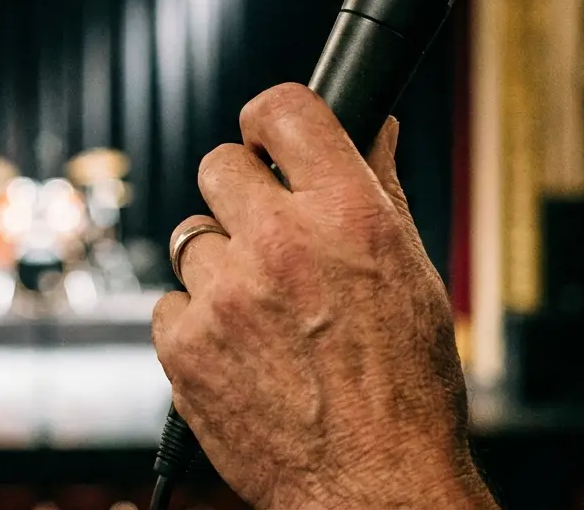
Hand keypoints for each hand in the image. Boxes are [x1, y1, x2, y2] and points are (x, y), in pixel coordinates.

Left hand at [151, 83, 494, 508]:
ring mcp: (226, 295)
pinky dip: (197, 322)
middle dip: (241, 196)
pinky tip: (240, 351)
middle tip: (266, 236)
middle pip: (219, 166)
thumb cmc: (405, 387)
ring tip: (265, 315)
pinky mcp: (185, 345)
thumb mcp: (412, 275)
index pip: (284, 111)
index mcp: (349, 215)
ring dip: (221, 268)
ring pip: (194, 239)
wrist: (375, 486)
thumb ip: (380, 189)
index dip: (269, 119)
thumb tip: (375, 127)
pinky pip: (171, 303)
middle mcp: (283, 244)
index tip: (266, 138)